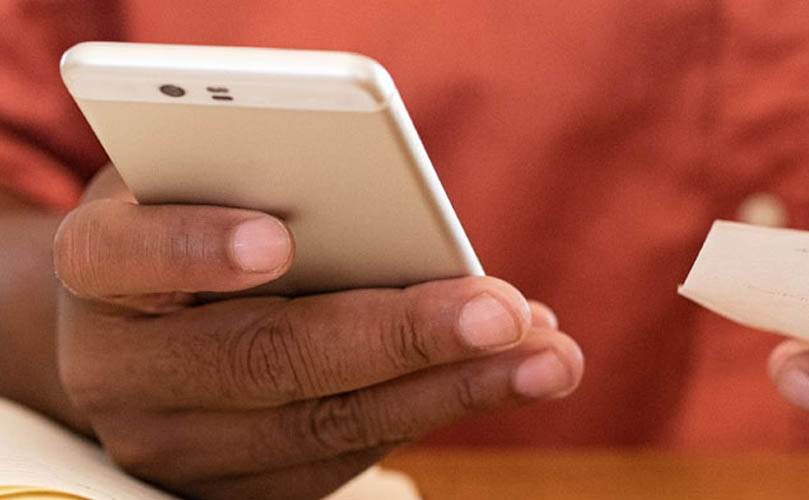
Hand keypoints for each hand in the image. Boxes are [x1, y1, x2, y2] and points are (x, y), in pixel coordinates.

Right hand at [52, 167, 583, 499]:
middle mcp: (122, 370)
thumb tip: (419, 227)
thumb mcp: (211, 182)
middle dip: (397, 337)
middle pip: (263, 359)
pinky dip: (438, 411)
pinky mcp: (234, 490)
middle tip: (501, 313)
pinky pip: (344, 459)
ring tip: (545, 357)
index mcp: (100, 268)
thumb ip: (276, 185)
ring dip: (451, 390)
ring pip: (323, 426)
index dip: (193, 248)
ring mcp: (176, 445)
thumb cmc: (198, 225)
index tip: (274, 241)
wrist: (142, 329)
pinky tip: (507, 377)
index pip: (123, 256)